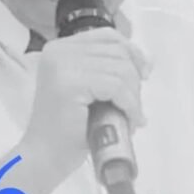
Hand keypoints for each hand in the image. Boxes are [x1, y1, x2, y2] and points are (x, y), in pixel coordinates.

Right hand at [21, 27, 150, 182]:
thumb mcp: (91, 91)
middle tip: (134, 107)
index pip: (108, 36)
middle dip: (135, 81)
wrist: (44, 157)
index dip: (132, 53)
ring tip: (130, 118)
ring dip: (134, 97)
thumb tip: (148, 62)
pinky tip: (130, 122)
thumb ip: (111, 71)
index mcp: (60, 49)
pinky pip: (116, 86)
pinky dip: (130, 105)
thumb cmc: (67, 130)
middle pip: (118, 51)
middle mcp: (58, 51)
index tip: (144, 75)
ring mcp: (62, 65)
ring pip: (121, 70)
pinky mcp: (70, 83)